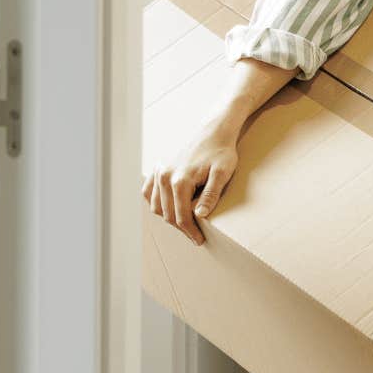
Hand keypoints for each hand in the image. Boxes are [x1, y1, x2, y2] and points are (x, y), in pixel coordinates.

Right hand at [142, 121, 240, 245]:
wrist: (213, 132)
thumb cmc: (221, 152)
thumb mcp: (222, 173)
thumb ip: (211, 194)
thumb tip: (200, 215)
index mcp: (180, 179)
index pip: (181, 216)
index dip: (190, 231)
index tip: (200, 240)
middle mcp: (164, 176)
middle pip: (168, 214)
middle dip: (181, 228)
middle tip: (195, 236)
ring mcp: (159, 171)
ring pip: (156, 206)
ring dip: (169, 217)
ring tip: (185, 223)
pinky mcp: (158, 168)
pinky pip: (149, 192)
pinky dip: (156, 203)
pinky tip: (168, 208)